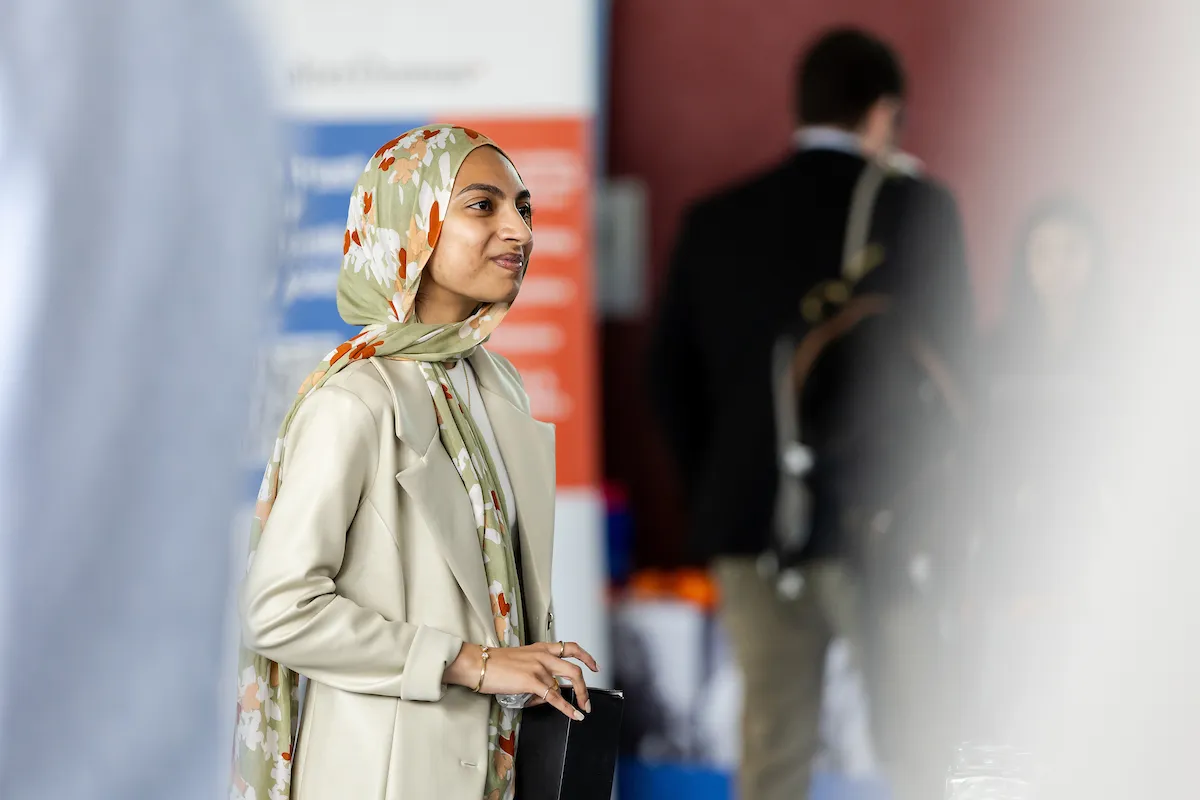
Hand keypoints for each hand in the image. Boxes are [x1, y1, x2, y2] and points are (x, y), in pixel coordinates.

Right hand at [445, 641, 598, 720]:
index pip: (570, 647)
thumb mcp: (521, 661)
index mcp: (541, 648)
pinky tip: (573, 714)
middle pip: (574, 668)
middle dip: (584, 687)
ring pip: (564, 684)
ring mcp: (538, 667)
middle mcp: (543, 655)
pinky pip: (555, 697)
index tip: (595, 666)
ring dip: (575, 699)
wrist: (478, 664)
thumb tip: (548, 693)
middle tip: (588, 700)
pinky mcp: (532, 680)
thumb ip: (537, 673)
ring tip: (581, 710)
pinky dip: (567, 708)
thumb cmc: (494, 664)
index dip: (586, 656)